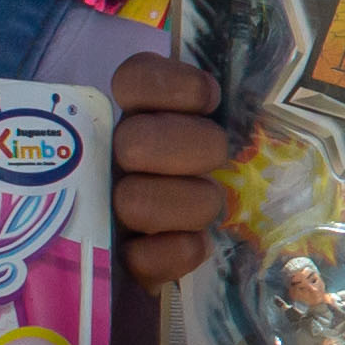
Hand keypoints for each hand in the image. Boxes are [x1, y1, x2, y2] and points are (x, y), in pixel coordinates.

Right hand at [109, 53, 236, 294]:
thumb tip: (236, 97)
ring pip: (136, 201)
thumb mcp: (220, 138)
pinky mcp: (119, 265)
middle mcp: (113, 158)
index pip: (133, 79)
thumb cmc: (212, 182)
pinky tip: (196, 245)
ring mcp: (108, 211)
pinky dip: (177, 251)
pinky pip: (140, 260)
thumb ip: (221, 115)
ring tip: (210, 209)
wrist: (189, 255)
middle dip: (193, 149)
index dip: (169, 84)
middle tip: (218, 160)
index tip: (210, 99)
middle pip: (135, 141)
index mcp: (138, 119)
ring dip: (189, 204)